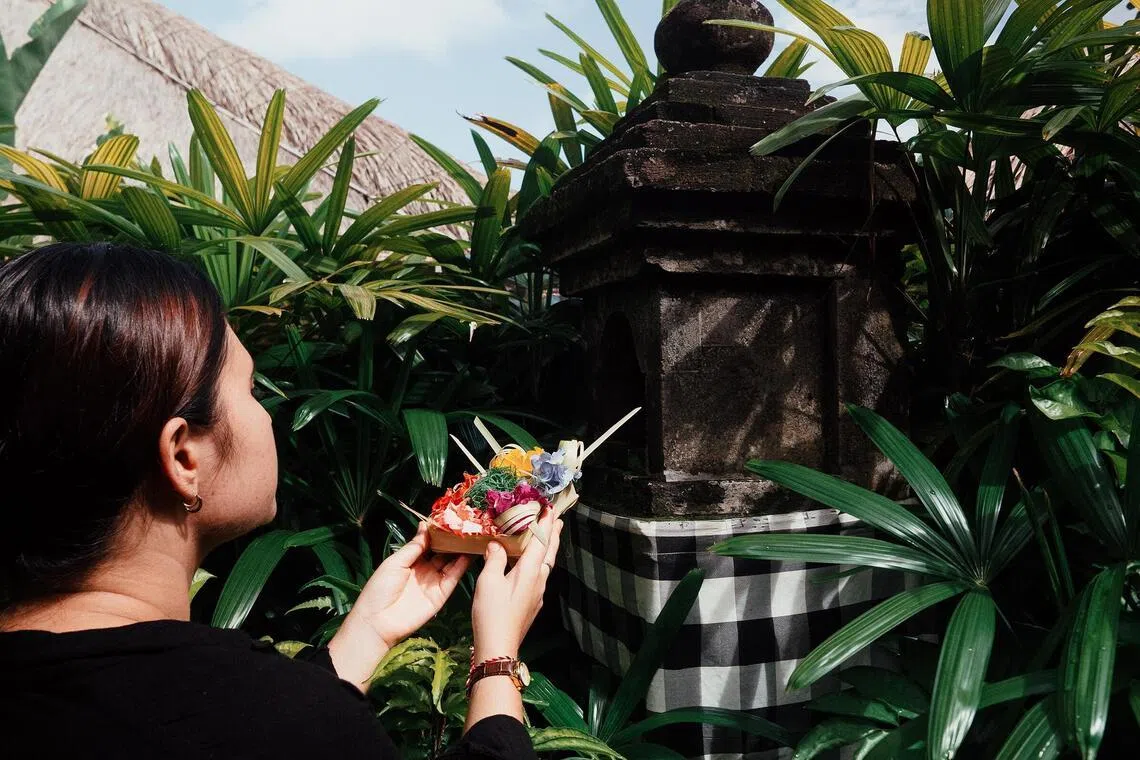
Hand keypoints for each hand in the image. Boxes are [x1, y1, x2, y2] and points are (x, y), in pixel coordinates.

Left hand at [355, 521, 470, 647]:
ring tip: (473, 535)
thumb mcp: (395, 562)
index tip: (450, 518)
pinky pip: (453, 577)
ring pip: (451, 562)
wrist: (378, 622)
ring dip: (460, 550)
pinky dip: (462, 565)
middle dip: (452, 539)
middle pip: (442, 552)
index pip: (428, 543)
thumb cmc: (380, 589)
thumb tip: (425, 525)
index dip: (438, 532)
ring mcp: (433, 582)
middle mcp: (424, 569)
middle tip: (466, 524)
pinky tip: (470, 553)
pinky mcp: (441, 594)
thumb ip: (414, 546)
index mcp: (410, 560)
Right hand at [471, 508, 562, 661]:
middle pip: (549, 552)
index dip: (545, 524)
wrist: (498, 646)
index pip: (540, 541)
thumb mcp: (488, 581)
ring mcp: (537, 592)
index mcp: (530, 571)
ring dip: (548, 548)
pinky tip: (533, 563)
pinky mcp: (533, 602)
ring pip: (546, 564)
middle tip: (557, 518)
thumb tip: (496, 544)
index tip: (550, 508)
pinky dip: (540, 562)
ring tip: (549, 536)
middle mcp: (538, 580)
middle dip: (553, 534)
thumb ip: (494, 559)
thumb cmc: (492, 612)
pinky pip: (540, 575)